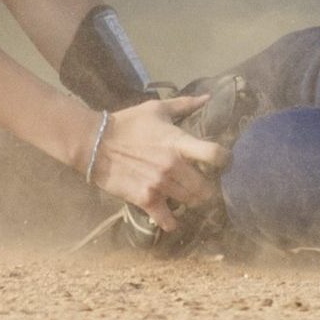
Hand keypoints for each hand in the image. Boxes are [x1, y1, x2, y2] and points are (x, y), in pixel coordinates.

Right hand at [88, 95, 228, 231]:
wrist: (95, 143)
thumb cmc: (128, 123)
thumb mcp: (156, 109)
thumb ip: (184, 105)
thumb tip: (207, 97)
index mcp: (179, 142)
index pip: (214, 154)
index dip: (225, 161)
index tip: (224, 164)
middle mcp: (173, 165)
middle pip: (206, 187)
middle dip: (210, 189)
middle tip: (206, 187)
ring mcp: (160, 184)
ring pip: (190, 203)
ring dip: (192, 202)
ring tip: (189, 199)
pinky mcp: (145, 199)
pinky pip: (167, 220)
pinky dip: (172, 222)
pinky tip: (172, 218)